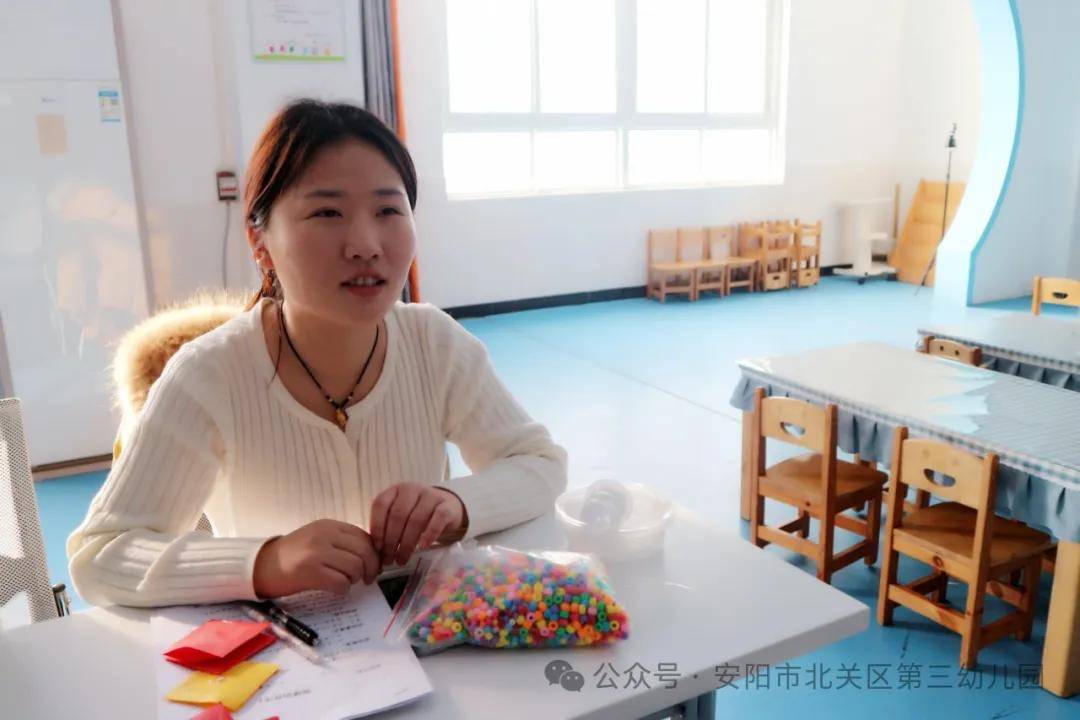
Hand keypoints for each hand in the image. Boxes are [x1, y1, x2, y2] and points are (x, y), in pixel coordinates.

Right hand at [252, 519, 380, 597]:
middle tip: (366, 579)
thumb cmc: (294, 555)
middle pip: (364, 551)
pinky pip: (341, 582)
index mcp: (329, 525)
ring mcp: (316, 552)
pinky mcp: (309, 571)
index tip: (373, 566)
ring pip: (355, 567)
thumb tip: (373, 555)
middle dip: (371, 568)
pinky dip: (342, 589)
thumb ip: (342, 542)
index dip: (374, 554)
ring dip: (354, 579)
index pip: (365, 537)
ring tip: (345, 581)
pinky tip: (334, 588)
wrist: (262, 566)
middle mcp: (324, 535)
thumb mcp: (319, 538)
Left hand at [369, 483, 466, 565]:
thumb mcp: (400, 514)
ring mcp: (430, 495)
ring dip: (407, 543)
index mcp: (395, 490)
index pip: (381, 504)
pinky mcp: (446, 506)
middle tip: (389, 559)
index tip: (377, 547)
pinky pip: (437, 520)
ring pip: (416, 520)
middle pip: (398, 516)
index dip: (377, 527)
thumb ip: (387, 525)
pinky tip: (423, 546)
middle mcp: (412, 489)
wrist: (446, 506)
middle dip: (391, 541)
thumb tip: (375, 551)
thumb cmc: (416, 514)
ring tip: (402, 559)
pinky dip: (429, 534)